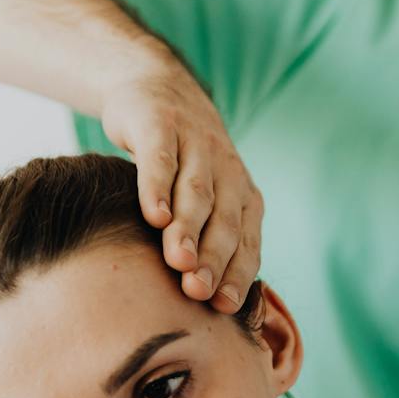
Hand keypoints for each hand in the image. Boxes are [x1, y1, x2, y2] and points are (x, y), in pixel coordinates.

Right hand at [98, 61, 263, 314]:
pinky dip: (159, 187)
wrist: (157, 88)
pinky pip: (161, 159)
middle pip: (223, 221)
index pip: (245, 242)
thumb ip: (205, 242)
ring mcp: (195, 144)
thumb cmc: (180, 165)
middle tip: (198, 292)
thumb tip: (204, 307)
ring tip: (179, 261)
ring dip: (189, 228)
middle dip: (213, 258)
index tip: (224, 309)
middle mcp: (226, 170)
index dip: (236, 274)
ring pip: (196, 192)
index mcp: (242, 195)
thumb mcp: (201, 199)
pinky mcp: (161, 125)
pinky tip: (153, 215)